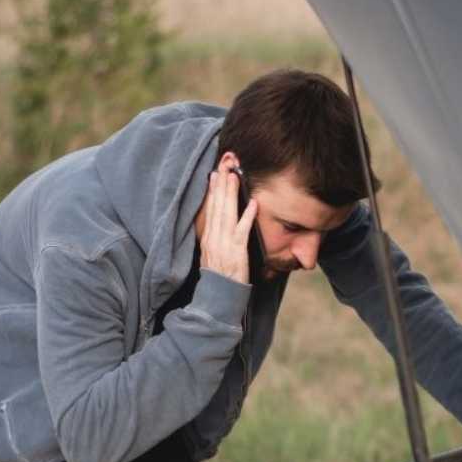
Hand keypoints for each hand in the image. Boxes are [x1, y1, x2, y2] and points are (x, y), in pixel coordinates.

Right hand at [199, 161, 258, 284]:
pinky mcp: (236, 251)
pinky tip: (252, 203)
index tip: (215, 174)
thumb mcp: (211, 254)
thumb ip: (214, 237)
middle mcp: (214, 237)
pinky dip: (247, 216)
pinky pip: (242, 230)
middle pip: (216, 206)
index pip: (209, 209)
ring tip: (234, 176)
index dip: (212, 191)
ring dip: (230, 194)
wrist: (218, 295)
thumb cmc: (218, 276)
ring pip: (226, 213)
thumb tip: (218, 223)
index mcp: (208, 237)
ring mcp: (224, 243)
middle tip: (224, 166)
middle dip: (220, 185)